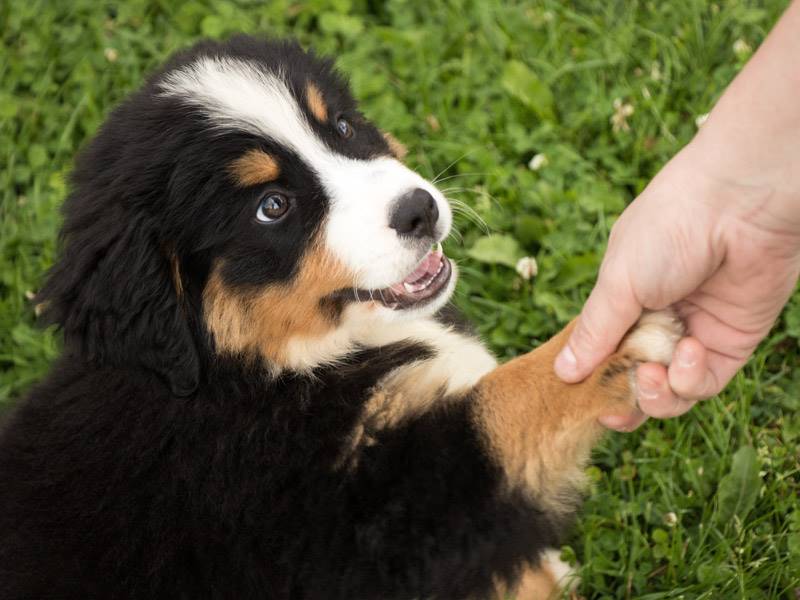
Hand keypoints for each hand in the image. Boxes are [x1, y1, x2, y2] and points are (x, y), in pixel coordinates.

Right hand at [554, 143, 799, 430]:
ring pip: (668, 394)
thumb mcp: (618, 282)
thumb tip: (562, 372)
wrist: (739, 204)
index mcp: (620, 303)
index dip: (589, 381)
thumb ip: (593, 332)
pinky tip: (689, 351)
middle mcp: (654, 324)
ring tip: (651, 374)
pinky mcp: (729, 345)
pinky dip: (691, 380)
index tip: (577, 397)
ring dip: (655, 395)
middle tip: (613, 407)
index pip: (599, 355)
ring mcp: (691, 336)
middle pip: (631, 382)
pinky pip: (703, 384)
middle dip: (620, 400)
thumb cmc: (667, 228)